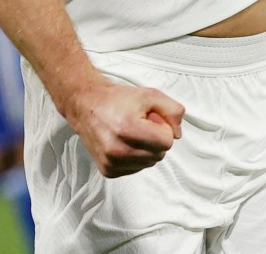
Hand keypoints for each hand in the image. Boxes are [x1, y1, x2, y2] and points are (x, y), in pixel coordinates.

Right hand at [66, 79, 184, 177]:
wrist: (87, 106)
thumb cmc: (119, 99)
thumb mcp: (150, 95)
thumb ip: (172, 111)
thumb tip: (178, 134)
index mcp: (129, 129)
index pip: (167, 141)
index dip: (163, 127)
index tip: (151, 118)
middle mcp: (118, 150)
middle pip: (160, 154)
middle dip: (156, 138)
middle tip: (141, 124)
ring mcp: (112, 163)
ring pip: (149, 163)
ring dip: (147, 149)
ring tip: (132, 132)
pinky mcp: (108, 171)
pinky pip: (136, 169)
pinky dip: (136, 157)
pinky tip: (125, 142)